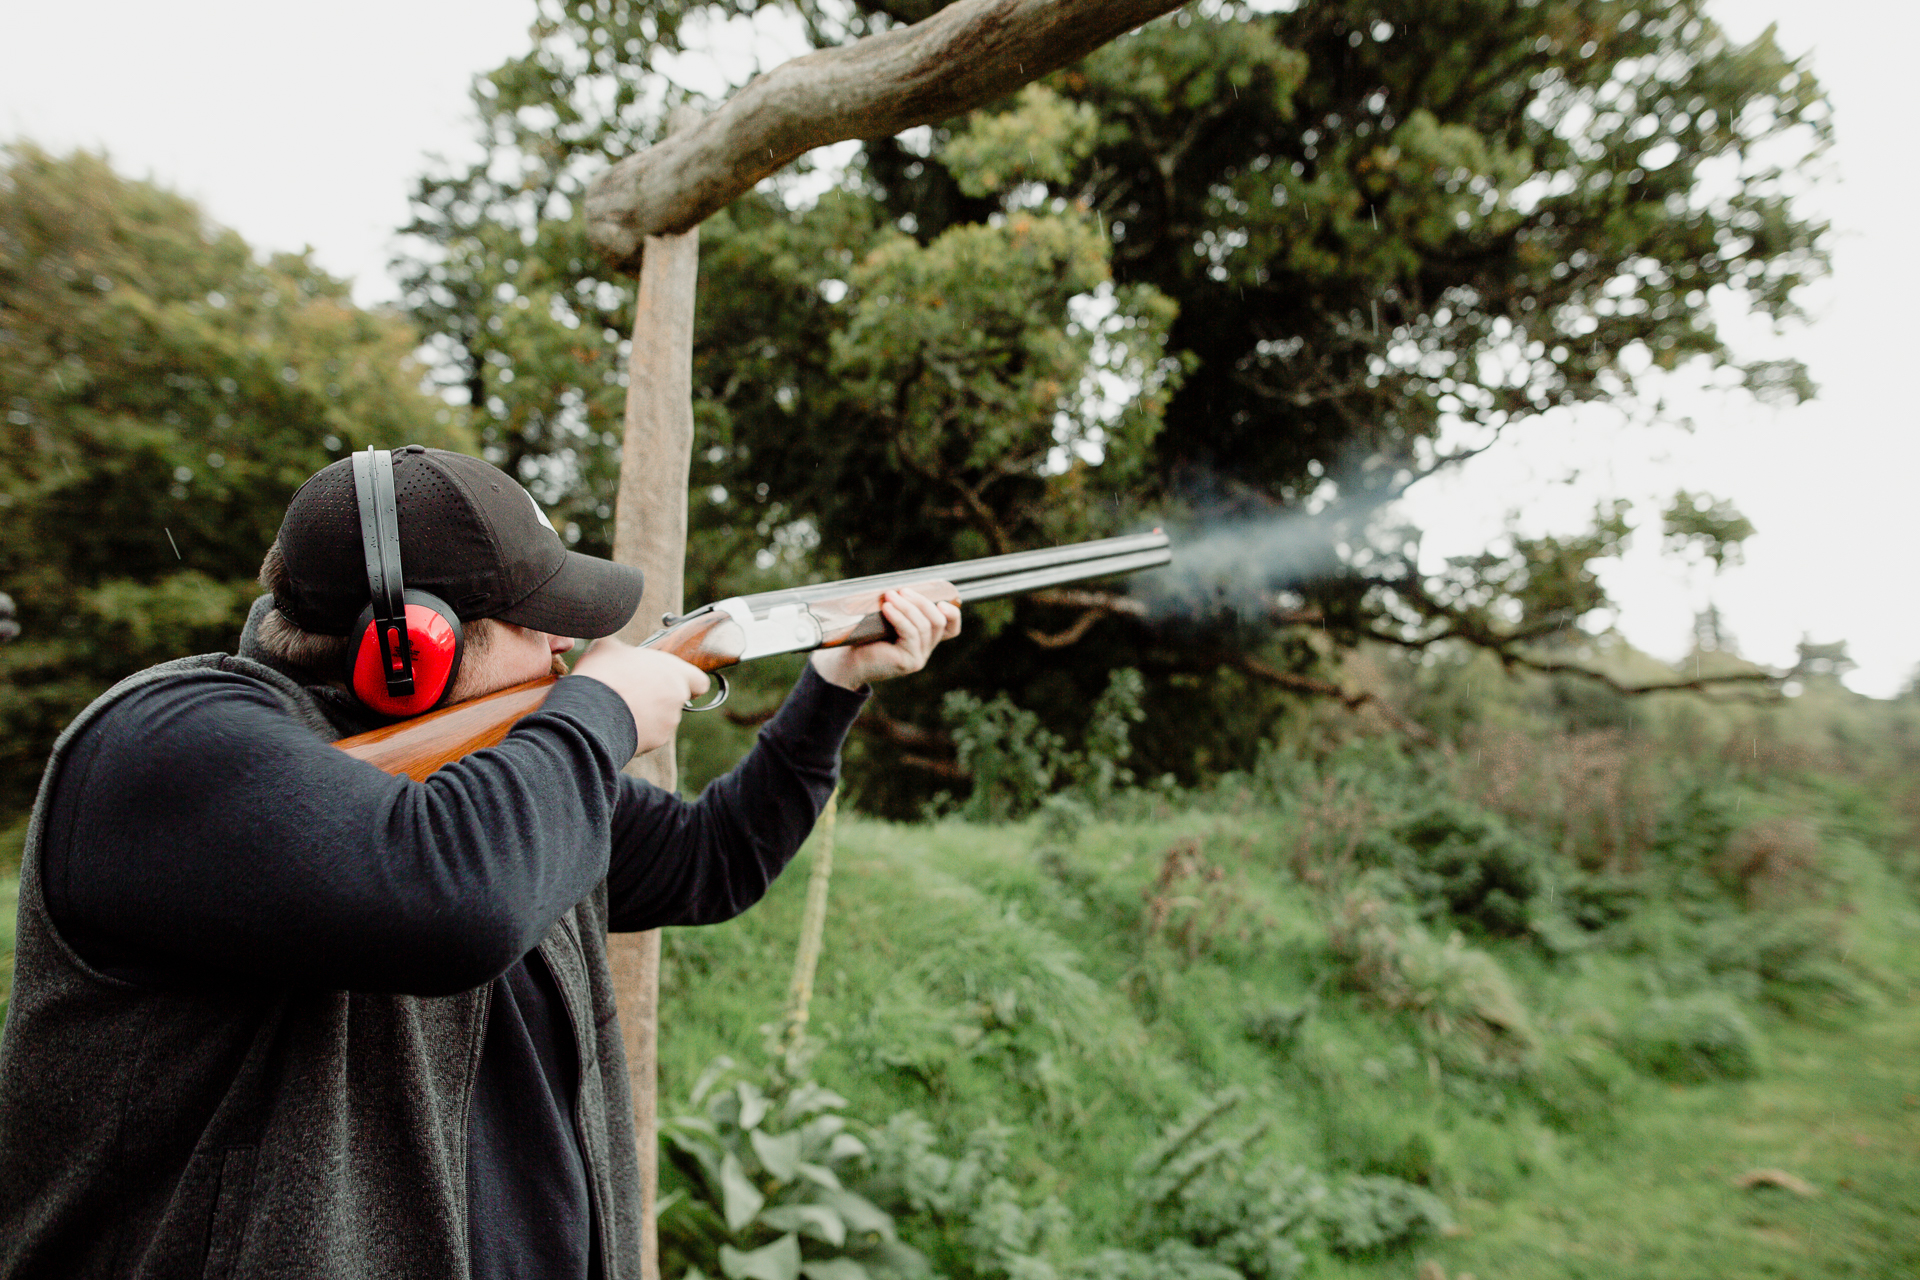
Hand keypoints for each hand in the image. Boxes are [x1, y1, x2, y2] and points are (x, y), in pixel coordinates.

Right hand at [569, 637, 709, 753]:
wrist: (590, 712)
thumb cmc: (604, 675)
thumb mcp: (608, 648)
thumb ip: (623, 649)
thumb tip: (614, 650)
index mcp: (675, 673)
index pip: (699, 682)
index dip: (689, 682)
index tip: (674, 682)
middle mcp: (676, 700)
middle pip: (674, 701)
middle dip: (657, 699)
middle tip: (632, 693)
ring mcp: (666, 725)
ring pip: (659, 721)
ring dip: (644, 716)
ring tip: (616, 708)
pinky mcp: (652, 744)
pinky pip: (645, 737)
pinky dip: (632, 732)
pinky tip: (612, 724)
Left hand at [811, 588, 961, 690]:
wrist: (849, 661)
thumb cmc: (866, 637)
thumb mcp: (888, 618)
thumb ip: (901, 608)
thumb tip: (903, 587)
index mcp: (924, 639)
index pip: (951, 628)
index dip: (953, 613)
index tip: (940, 600)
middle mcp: (925, 649)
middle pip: (938, 621)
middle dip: (922, 602)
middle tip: (902, 591)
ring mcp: (919, 657)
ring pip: (924, 626)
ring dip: (907, 606)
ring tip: (889, 596)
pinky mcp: (909, 661)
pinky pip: (911, 634)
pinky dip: (899, 617)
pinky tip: (887, 608)